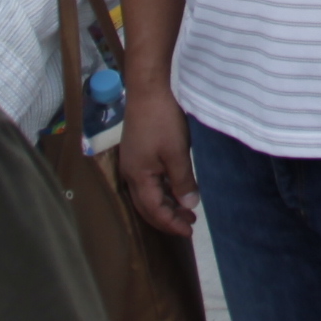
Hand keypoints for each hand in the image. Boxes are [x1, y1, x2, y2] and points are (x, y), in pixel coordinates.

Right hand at [118, 88, 198, 238]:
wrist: (148, 89)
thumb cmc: (162, 121)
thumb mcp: (177, 153)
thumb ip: (182, 181)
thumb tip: (189, 205)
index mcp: (137, 177)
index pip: (153, 210)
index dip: (171, 223)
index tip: (189, 231)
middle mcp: (130, 173)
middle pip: (147, 206)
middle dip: (167, 218)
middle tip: (189, 225)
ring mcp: (133, 162)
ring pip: (148, 193)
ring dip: (166, 203)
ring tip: (186, 209)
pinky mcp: (137, 152)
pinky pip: (149, 180)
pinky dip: (163, 189)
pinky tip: (175, 187)